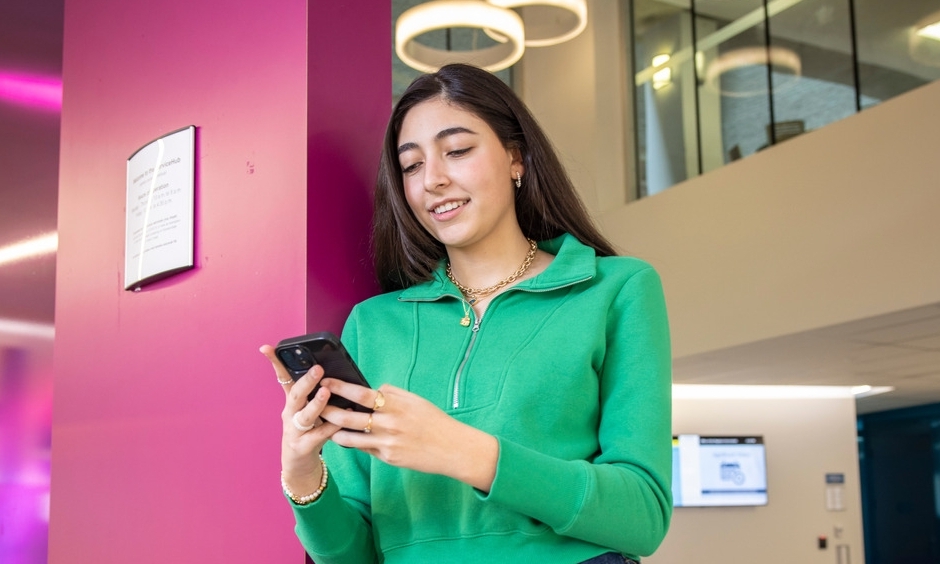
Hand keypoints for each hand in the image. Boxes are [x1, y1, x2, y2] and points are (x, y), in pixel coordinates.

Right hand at [260, 344, 341, 493]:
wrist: (298, 467)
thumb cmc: (308, 433)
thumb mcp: (308, 412)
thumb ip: (316, 394)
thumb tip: (333, 374)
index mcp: (291, 403)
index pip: (283, 379)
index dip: (275, 363)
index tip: (267, 347)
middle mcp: (289, 414)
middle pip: (295, 395)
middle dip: (306, 381)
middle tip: (318, 369)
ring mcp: (294, 431)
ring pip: (305, 416)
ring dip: (316, 404)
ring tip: (326, 392)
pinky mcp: (302, 447)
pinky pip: (318, 435)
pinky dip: (330, 427)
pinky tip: (341, 421)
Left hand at [319, 380, 499, 491]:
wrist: (452, 448)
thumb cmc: (434, 421)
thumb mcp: (415, 400)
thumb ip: (392, 393)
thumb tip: (373, 389)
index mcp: (395, 405)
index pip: (361, 394)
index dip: (341, 388)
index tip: (326, 382)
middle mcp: (388, 423)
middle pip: (349, 417)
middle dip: (328, 410)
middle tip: (315, 405)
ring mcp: (387, 443)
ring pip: (351, 438)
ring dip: (334, 431)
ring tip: (324, 425)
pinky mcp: (388, 458)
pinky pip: (365, 449)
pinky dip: (354, 443)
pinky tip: (345, 438)